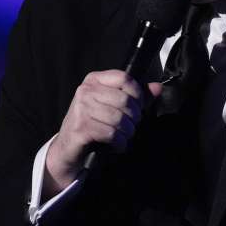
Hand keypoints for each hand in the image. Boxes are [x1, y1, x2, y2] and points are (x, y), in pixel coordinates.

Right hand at [47, 70, 162, 190]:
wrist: (68, 148)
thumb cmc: (93, 124)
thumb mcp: (113, 106)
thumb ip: (136, 96)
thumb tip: (158, 87)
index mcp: (94, 80)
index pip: (124, 78)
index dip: (137, 94)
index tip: (138, 107)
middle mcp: (85, 91)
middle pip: (124, 100)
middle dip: (134, 118)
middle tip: (130, 127)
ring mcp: (81, 109)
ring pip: (119, 119)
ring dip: (127, 132)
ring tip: (123, 137)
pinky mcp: (80, 128)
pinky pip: (111, 134)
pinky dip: (119, 143)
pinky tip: (117, 145)